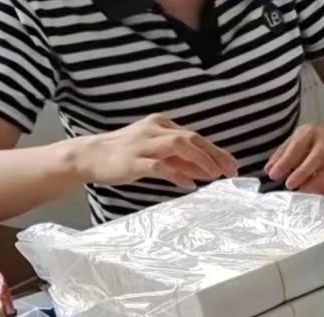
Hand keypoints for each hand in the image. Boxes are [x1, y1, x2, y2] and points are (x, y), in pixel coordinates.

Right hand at [73, 114, 236, 188]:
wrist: (90, 156)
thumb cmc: (125, 155)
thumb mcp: (155, 153)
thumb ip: (179, 160)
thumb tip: (205, 171)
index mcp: (161, 124)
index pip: (195, 136)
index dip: (216, 151)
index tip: (233, 165)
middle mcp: (154, 130)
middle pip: (191, 139)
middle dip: (214, 155)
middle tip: (230, 171)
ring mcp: (143, 144)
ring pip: (178, 146)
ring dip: (200, 161)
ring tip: (214, 175)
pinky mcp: (133, 160)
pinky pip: (160, 166)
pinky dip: (177, 174)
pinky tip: (190, 184)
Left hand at [265, 124, 323, 194]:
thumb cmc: (312, 141)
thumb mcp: (295, 140)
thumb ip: (282, 154)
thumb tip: (268, 170)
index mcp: (309, 132)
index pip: (296, 146)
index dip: (284, 161)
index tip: (273, 175)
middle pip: (315, 157)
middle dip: (301, 172)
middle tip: (289, 185)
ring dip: (315, 182)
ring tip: (302, 191)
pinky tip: (316, 194)